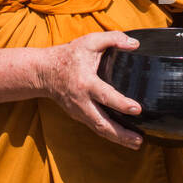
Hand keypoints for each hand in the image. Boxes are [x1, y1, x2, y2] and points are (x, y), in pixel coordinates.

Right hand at [39, 32, 143, 149]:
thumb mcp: (89, 41)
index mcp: (86, 83)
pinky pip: (96, 127)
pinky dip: (110, 134)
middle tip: (139, 140)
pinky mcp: (78, 115)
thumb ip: (112, 39)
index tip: (137, 109)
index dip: (121, 104)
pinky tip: (123, 137)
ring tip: (136, 143)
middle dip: (121, 134)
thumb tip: (134, 44)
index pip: (105, 96)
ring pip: (99, 129)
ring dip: (118, 139)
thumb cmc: (68, 56)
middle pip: (102, 124)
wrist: (43, 72)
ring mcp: (79, 111)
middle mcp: (82, 101)